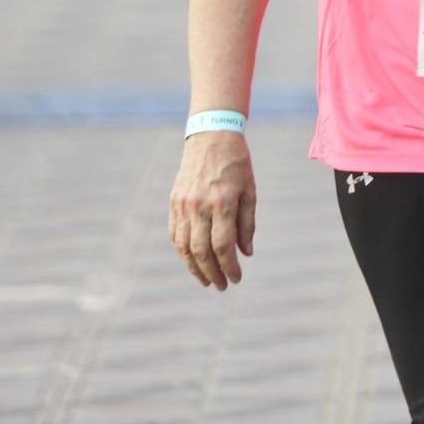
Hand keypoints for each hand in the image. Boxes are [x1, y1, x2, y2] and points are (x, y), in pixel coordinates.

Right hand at [169, 131, 256, 289]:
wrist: (211, 137)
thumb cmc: (237, 165)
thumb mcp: (250, 191)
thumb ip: (247, 223)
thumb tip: (245, 253)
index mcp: (223, 203)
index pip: (223, 246)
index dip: (229, 267)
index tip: (236, 279)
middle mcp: (200, 206)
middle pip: (202, 251)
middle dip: (212, 273)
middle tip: (221, 287)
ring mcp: (183, 205)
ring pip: (185, 246)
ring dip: (194, 268)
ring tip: (206, 280)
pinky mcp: (174, 202)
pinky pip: (175, 234)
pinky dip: (182, 252)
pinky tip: (193, 261)